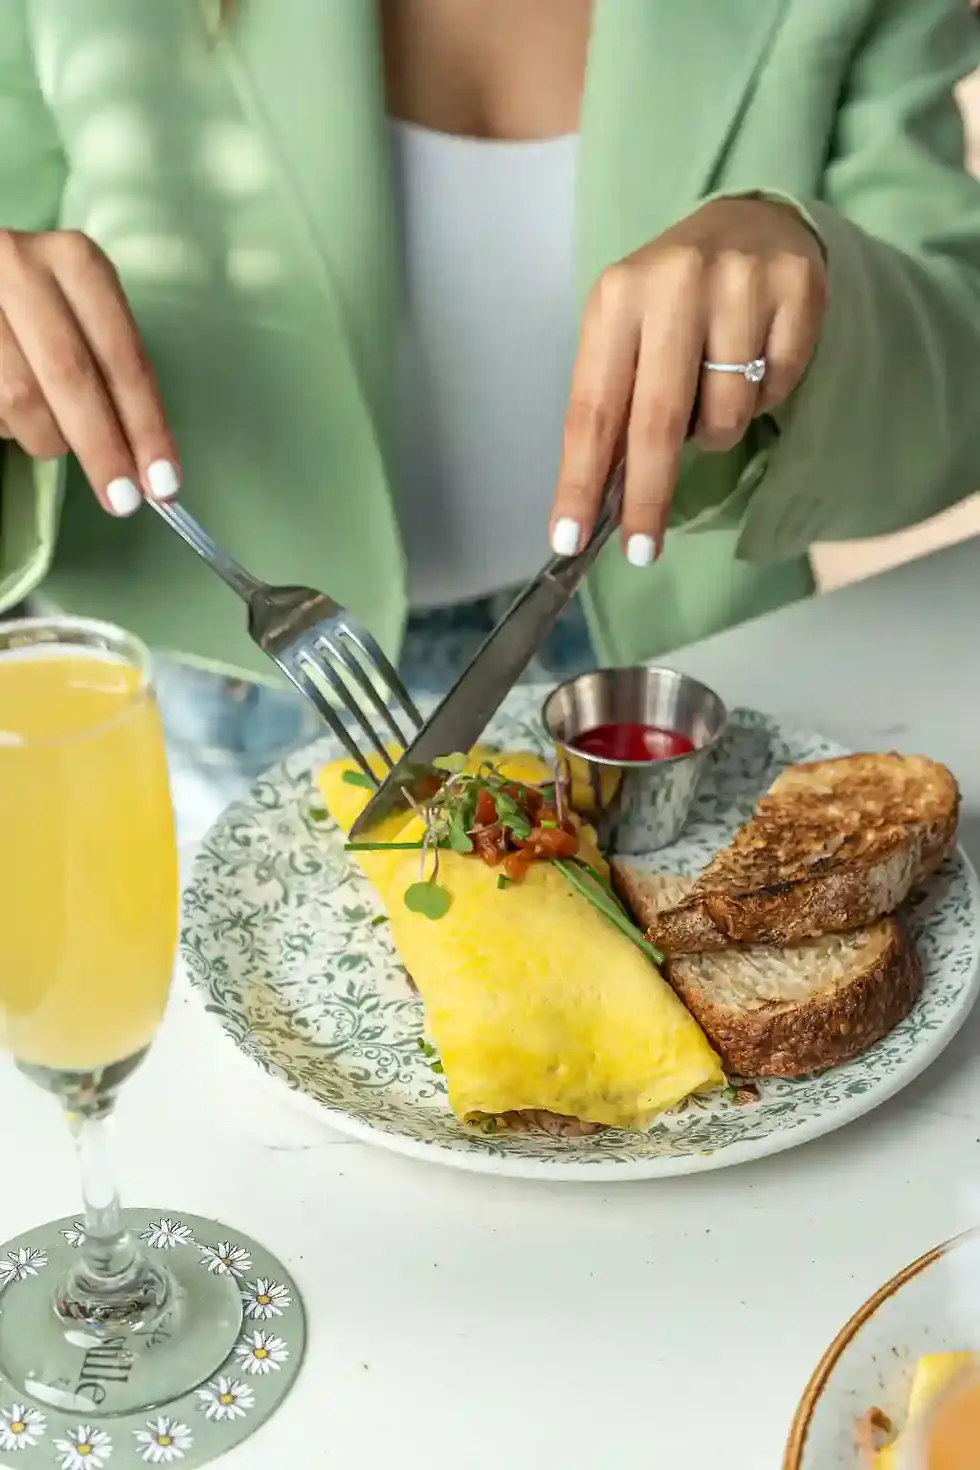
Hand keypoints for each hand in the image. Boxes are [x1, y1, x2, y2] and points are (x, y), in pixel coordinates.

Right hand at [0, 229, 179, 513]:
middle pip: (71, 376)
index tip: (162, 483)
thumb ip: (106, 371)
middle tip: (122, 499)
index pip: (122, 357)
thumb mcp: (78, 318)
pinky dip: (7, 427)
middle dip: (102, 447)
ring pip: (20, 397)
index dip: (145, 425)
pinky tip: (12, 419)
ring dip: (45, 437)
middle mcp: (22, 266)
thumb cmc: (35, 310)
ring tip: (49, 437)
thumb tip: (144, 461)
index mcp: (75, 263)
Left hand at [549, 197, 828, 564]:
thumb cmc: (672, 301)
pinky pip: (775, 391)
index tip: (567, 538)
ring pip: (724, 415)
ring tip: (712, 391)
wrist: (749, 224)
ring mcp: (740, 283)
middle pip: (656, 421)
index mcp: (615, 297)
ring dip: (715, 431)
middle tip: (641, 549)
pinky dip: (762, 399)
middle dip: (646, 496)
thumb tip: (597, 498)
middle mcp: (674, 283)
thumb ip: (613, 405)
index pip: (592, 408)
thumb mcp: (626, 335)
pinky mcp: (796, 291)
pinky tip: (752, 361)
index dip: (579, 480)